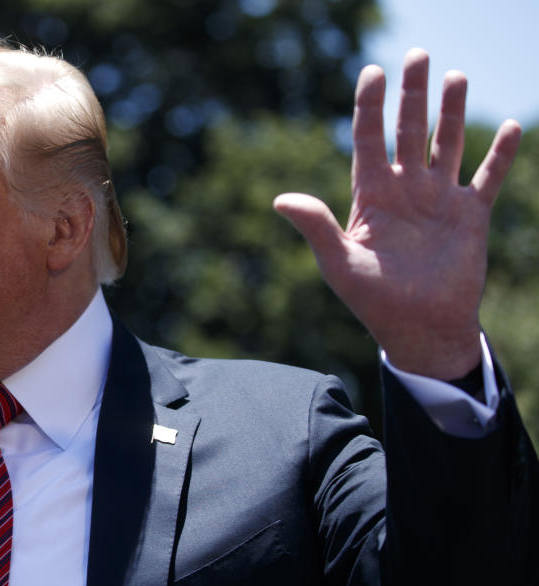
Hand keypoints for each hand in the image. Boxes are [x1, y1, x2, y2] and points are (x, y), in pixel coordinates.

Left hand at [274, 48, 520, 379]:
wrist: (418, 329)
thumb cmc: (372, 300)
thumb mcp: (339, 263)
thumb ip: (316, 227)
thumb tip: (279, 200)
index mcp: (370, 196)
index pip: (368, 140)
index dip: (370, 106)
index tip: (372, 72)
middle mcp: (404, 190)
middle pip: (408, 131)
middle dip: (412, 95)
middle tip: (418, 54)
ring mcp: (438, 200)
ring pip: (446, 143)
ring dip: (450, 112)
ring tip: (454, 76)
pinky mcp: (470, 216)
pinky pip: (487, 178)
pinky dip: (499, 155)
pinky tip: (507, 127)